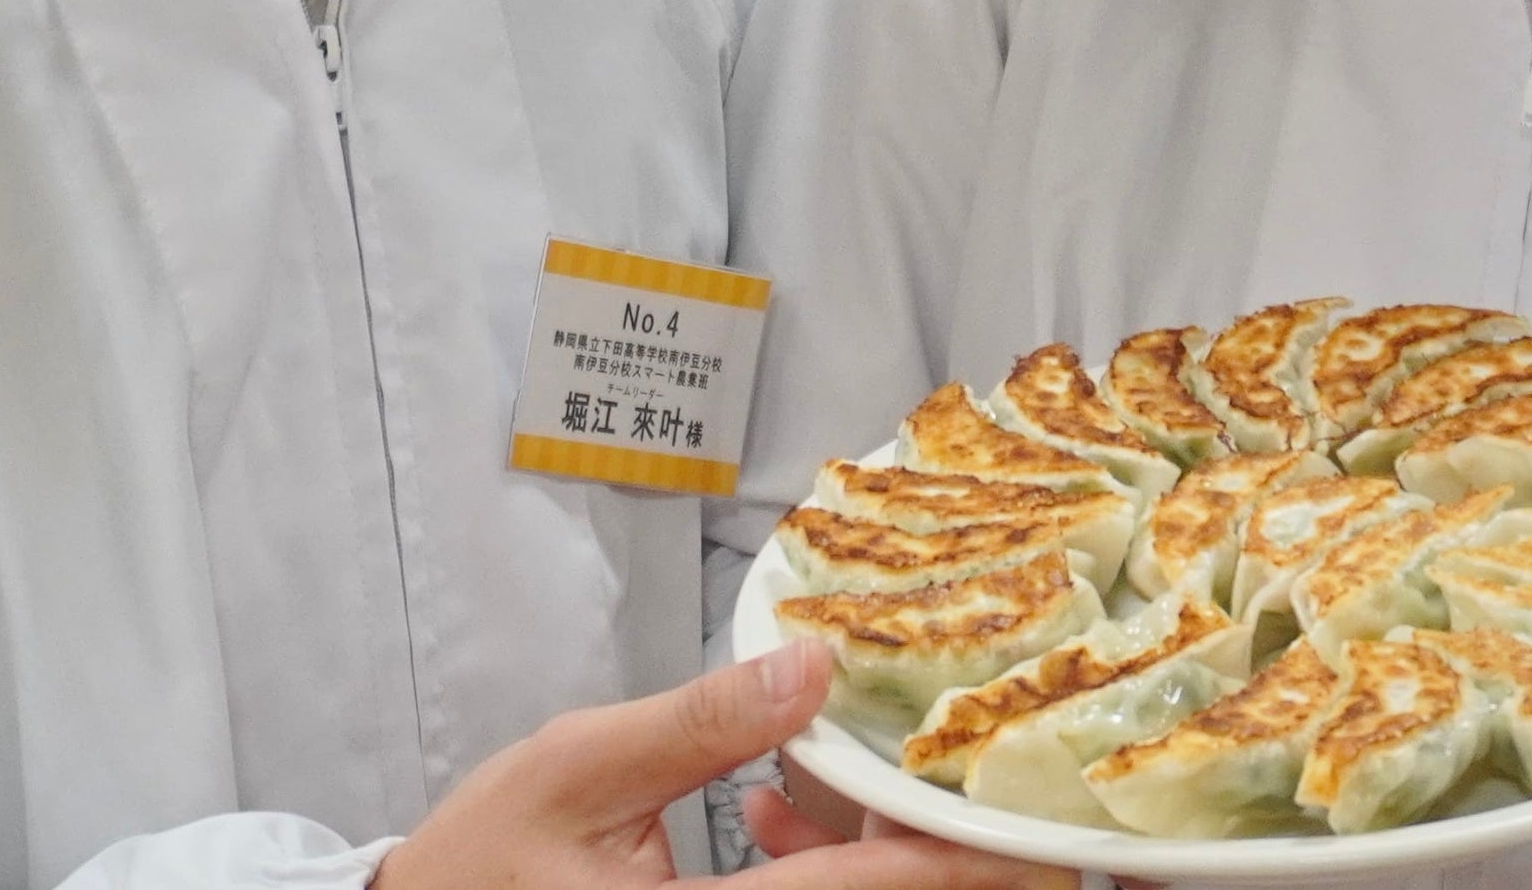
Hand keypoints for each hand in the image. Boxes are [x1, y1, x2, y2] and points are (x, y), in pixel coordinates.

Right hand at [386, 641, 1072, 889]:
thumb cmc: (480, 863)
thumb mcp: (578, 768)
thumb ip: (702, 722)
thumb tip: (814, 663)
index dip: (964, 864)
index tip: (1051, 845)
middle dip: (948, 862)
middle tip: (1016, 805)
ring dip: (877, 858)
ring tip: (848, 774)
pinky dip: (818, 873)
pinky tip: (774, 810)